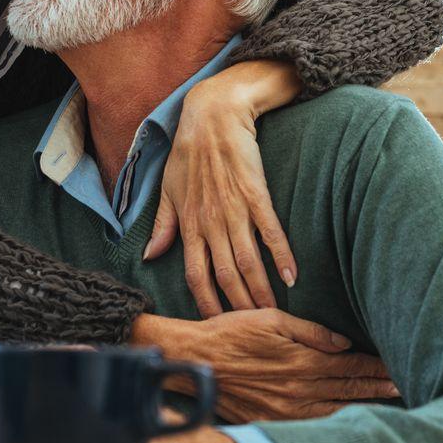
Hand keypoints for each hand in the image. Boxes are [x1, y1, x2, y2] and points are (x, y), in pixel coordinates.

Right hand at [134, 309, 398, 423]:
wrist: (195, 361)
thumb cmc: (231, 333)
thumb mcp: (272, 320)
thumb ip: (311, 332)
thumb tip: (344, 343)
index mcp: (302, 360)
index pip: (351, 365)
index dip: (377, 367)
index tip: (398, 367)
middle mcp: (298, 388)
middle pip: (350, 389)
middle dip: (379, 388)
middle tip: (406, 387)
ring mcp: (286, 409)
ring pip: (336, 410)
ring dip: (365, 407)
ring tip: (390, 405)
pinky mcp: (273, 421)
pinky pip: (312, 425)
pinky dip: (336, 423)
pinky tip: (351, 422)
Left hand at [144, 61, 300, 315]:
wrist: (213, 112)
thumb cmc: (189, 150)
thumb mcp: (168, 189)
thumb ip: (163, 225)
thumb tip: (150, 255)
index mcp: (187, 224)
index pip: (194, 275)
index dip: (205, 303)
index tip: (216, 325)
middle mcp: (209, 222)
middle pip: (224, 275)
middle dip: (238, 306)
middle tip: (254, 329)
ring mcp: (233, 208)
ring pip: (247, 260)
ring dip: (260, 290)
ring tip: (274, 313)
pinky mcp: (255, 192)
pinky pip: (270, 230)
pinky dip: (281, 255)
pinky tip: (292, 275)